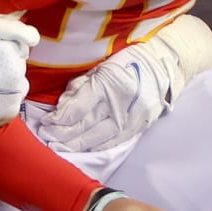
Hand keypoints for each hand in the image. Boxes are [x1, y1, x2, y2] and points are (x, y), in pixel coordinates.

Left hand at [32, 16, 211, 152]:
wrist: (164, 63)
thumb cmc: (128, 60)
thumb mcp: (101, 66)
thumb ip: (81, 85)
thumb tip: (62, 107)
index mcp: (109, 82)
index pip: (79, 107)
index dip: (60, 118)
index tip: (46, 123)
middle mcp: (120, 102)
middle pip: (86, 126)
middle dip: (63, 135)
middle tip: (47, 139)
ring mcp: (131, 117)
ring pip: (98, 138)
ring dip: (76, 145)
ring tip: (60, 148)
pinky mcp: (139, 127)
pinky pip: (113, 142)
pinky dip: (96, 148)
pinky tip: (82, 150)